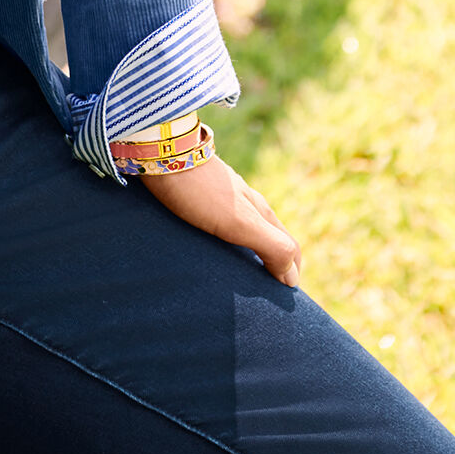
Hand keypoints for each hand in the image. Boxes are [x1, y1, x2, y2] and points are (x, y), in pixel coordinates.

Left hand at [142, 156, 301, 287]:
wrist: (162, 153)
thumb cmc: (201, 190)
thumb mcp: (241, 222)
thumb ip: (271, 245)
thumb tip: (292, 279)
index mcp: (260, 210)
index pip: (289, 246)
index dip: (291, 273)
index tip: (284, 300)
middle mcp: (245, 203)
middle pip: (269, 238)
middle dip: (273, 265)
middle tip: (263, 295)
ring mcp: (222, 197)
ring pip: (245, 231)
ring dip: (248, 256)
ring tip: (236, 280)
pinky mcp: (199, 196)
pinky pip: (220, 226)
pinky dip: (225, 245)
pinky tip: (210, 253)